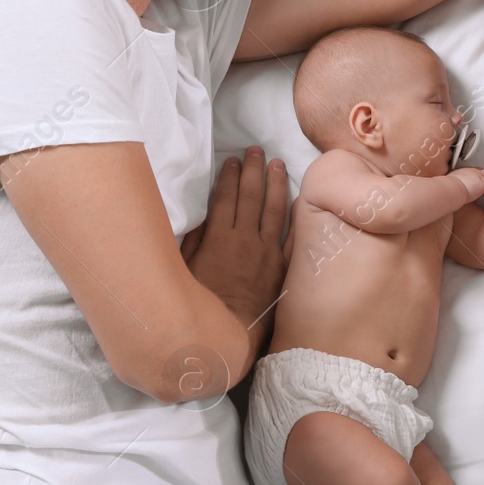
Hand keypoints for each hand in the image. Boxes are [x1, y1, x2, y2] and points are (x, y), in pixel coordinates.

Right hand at [182, 147, 288, 338]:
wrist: (229, 334)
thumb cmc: (200, 303)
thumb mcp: (184, 269)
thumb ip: (194, 239)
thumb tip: (200, 214)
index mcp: (218, 238)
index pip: (225, 197)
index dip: (229, 176)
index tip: (233, 160)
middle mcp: (245, 240)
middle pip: (251, 197)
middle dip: (254, 170)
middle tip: (256, 150)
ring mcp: (267, 253)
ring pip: (274, 210)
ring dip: (276, 184)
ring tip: (278, 163)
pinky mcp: (281, 267)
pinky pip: (292, 236)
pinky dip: (295, 216)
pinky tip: (298, 199)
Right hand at [449, 166, 483, 200]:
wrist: (450, 188)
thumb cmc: (447, 188)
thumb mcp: (448, 185)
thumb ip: (452, 186)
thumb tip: (450, 191)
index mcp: (463, 172)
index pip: (474, 171)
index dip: (480, 175)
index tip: (482, 179)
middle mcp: (471, 172)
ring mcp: (478, 176)